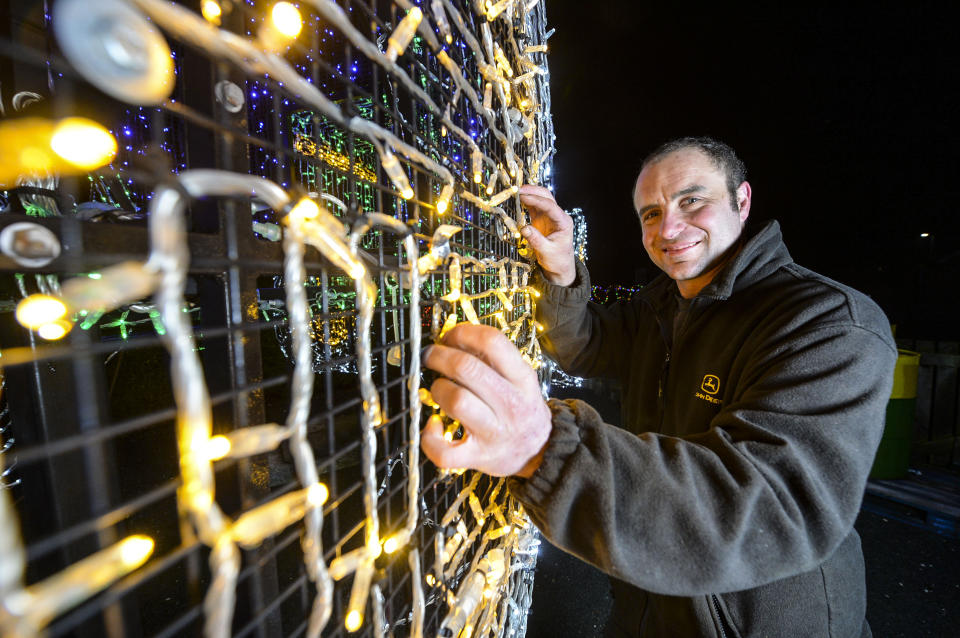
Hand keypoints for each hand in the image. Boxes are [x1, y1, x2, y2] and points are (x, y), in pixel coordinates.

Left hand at [421, 324, 551, 477]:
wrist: (540, 452)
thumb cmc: (522, 410)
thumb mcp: (521, 380)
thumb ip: (495, 360)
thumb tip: (455, 338)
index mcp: (522, 379)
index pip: (493, 342)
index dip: (463, 333)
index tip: (450, 336)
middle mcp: (510, 403)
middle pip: (466, 368)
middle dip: (439, 356)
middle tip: (431, 356)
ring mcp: (493, 432)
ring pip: (456, 400)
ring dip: (437, 389)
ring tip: (438, 388)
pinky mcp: (478, 457)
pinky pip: (445, 451)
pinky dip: (430, 438)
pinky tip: (433, 425)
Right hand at [519, 185, 575, 285]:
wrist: (560, 266)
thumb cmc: (557, 260)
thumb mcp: (546, 252)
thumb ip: (536, 240)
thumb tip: (524, 228)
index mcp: (564, 222)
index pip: (550, 206)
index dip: (536, 200)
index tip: (523, 197)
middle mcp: (558, 216)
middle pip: (546, 197)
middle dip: (532, 191)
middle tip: (517, 190)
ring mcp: (550, 216)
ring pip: (540, 198)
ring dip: (529, 194)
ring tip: (515, 192)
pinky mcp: (542, 219)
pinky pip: (534, 206)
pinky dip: (526, 202)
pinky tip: (517, 200)